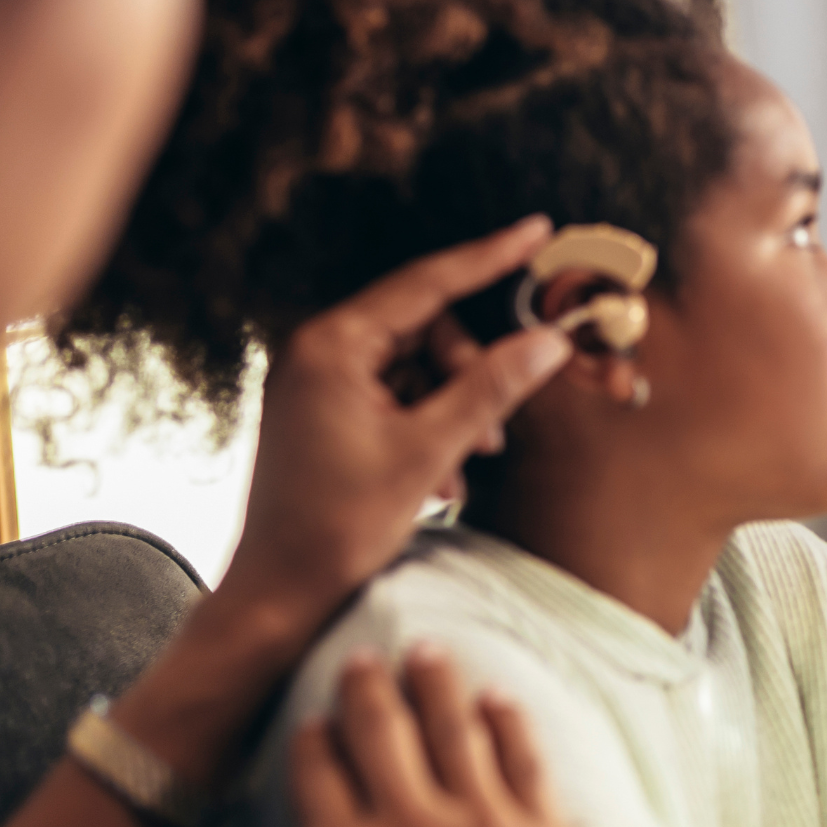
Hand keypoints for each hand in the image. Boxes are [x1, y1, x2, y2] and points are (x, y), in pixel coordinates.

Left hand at [218, 216, 568, 629]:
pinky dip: (428, 428)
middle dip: (471, 374)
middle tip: (490, 432)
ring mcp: (318, 384)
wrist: (279, 594)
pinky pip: (396, 397)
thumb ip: (490, 387)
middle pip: (427, 330)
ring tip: (465, 465)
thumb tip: (547, 341)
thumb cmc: (336, 526)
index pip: (426, 283)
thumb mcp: (428, 451)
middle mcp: (318, 352)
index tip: (537, 232)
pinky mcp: (324, 414)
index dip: (489, 257)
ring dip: (455, 410)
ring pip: (417, 368)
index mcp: (332, 346)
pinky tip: (442, 479)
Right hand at [291, 647, 641, 826]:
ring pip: (454, 725)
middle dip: (368, 686)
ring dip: (436, 682)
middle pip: (381, 731)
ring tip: (429, 651)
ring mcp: (483, 824)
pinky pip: (524, 757)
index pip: (318, 777)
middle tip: (365, 657)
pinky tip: (498, 697)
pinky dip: (508, 719)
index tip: (317, 718)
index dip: (315, 739)